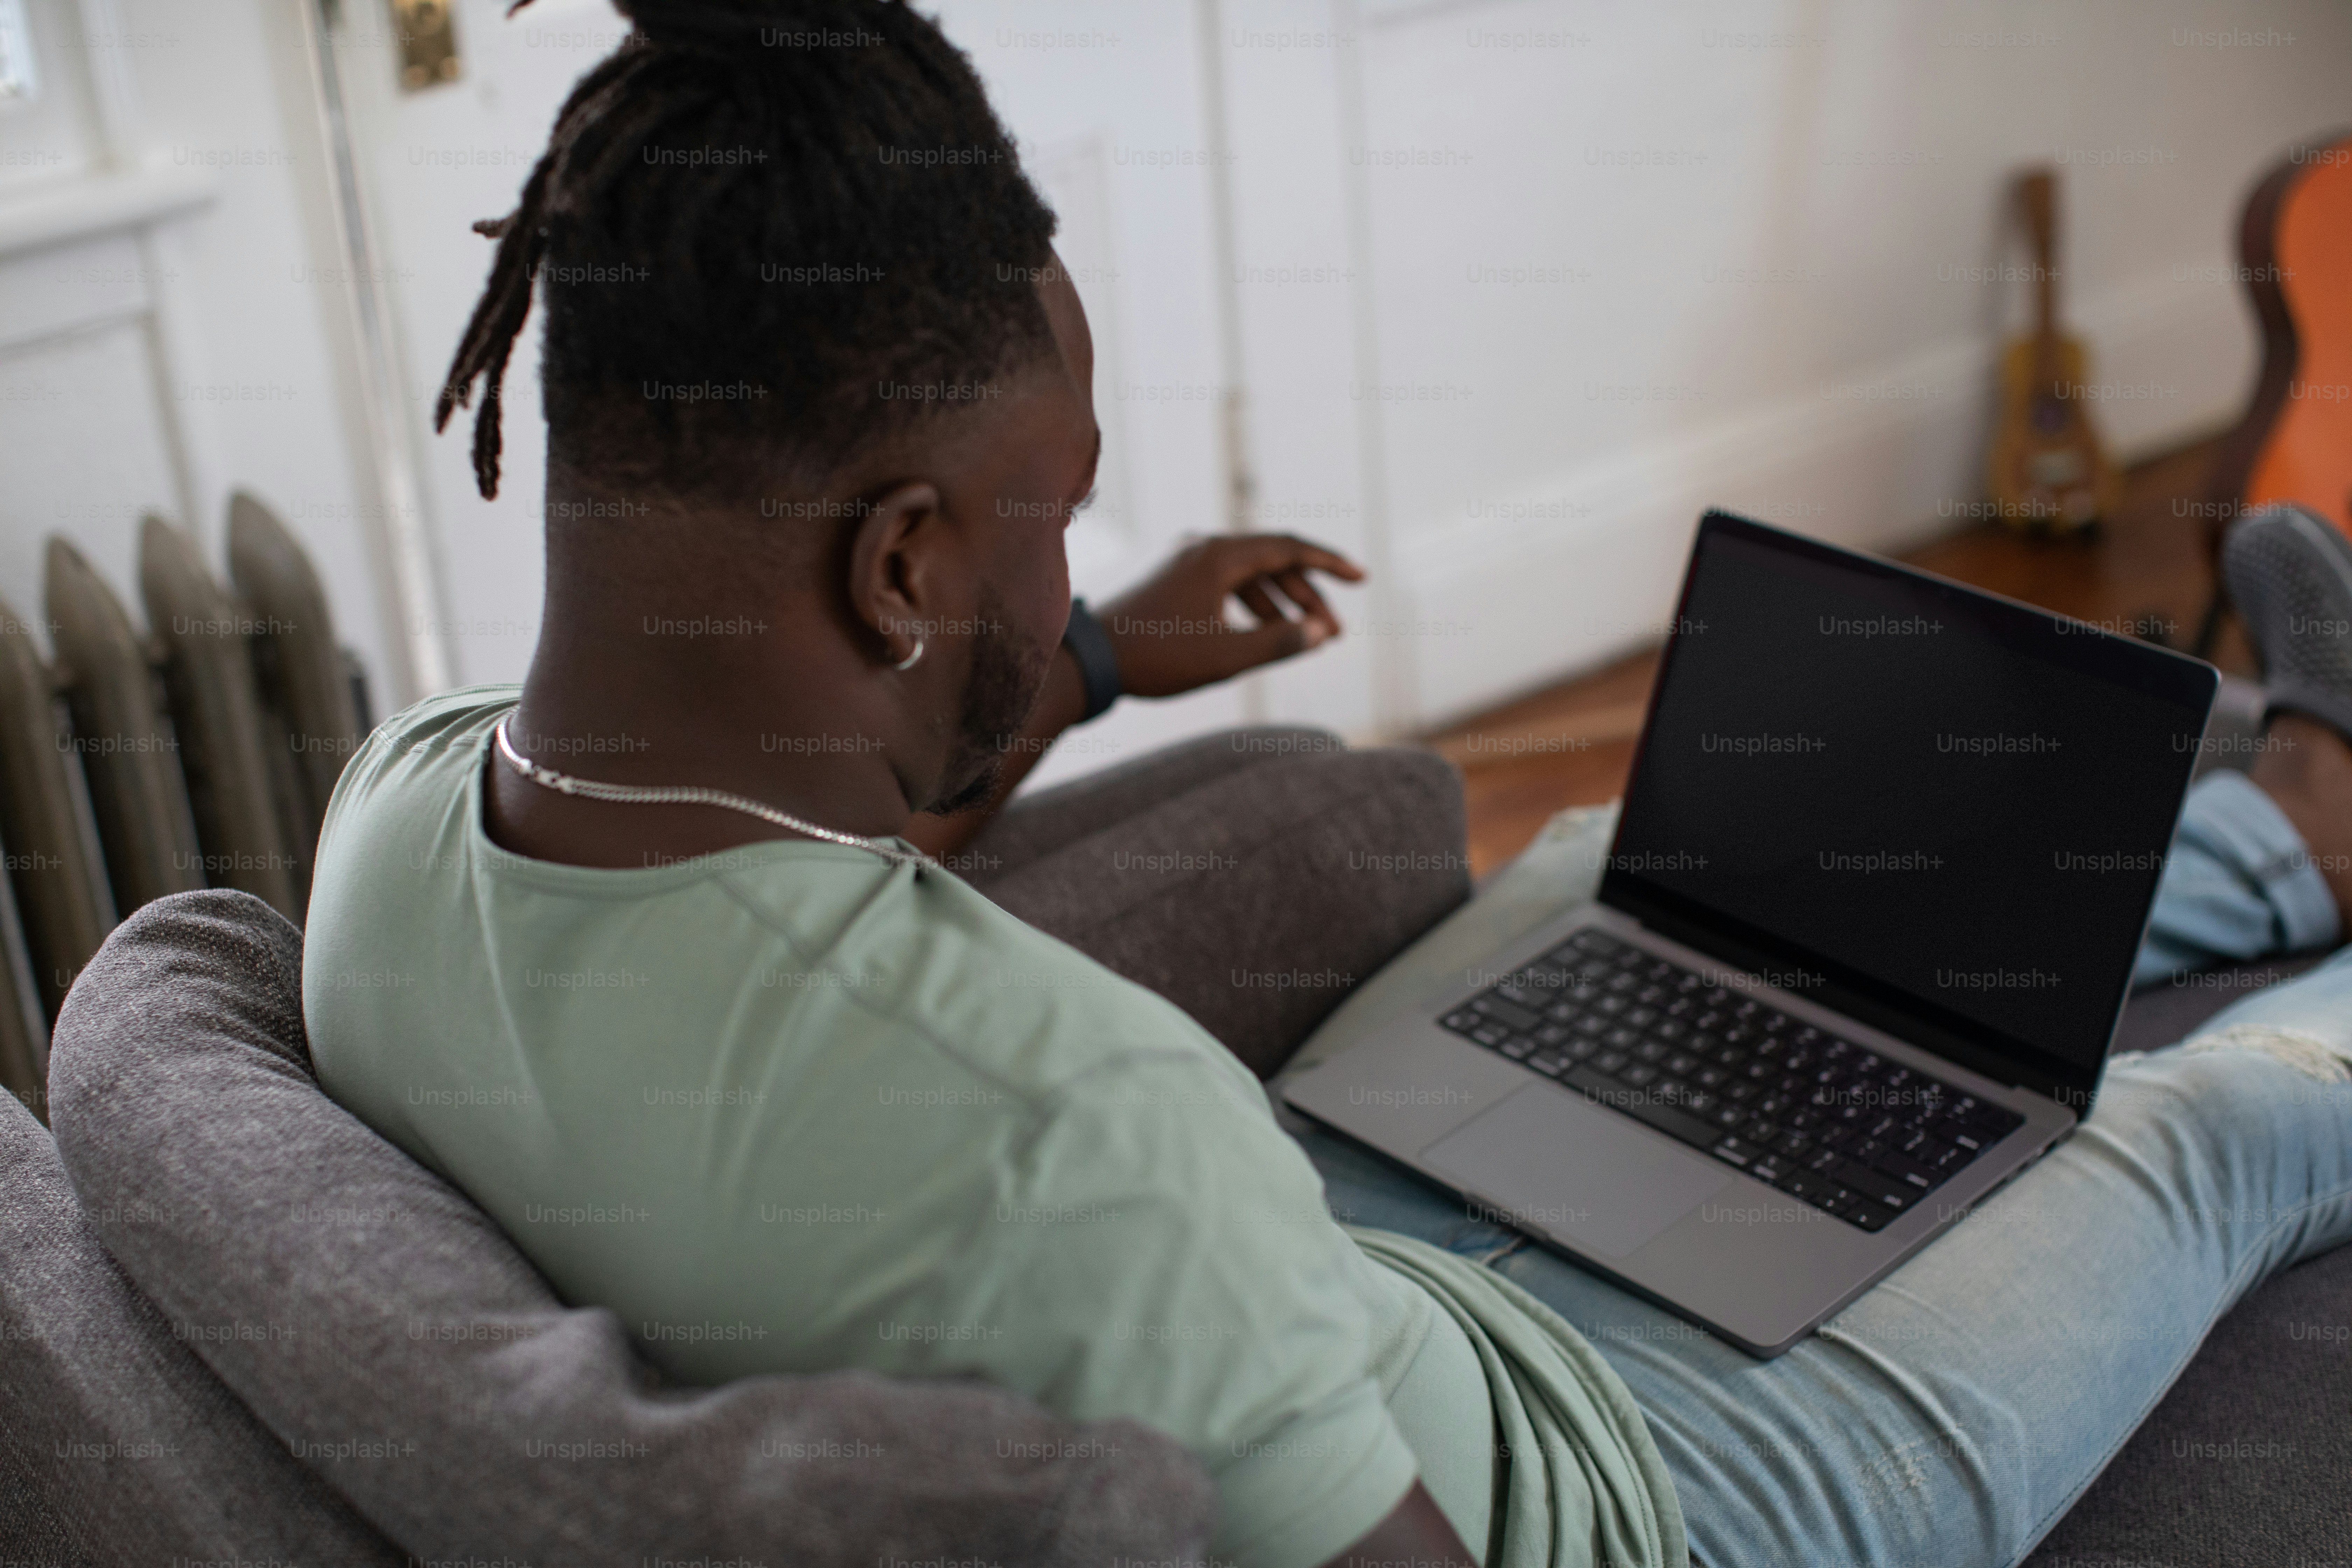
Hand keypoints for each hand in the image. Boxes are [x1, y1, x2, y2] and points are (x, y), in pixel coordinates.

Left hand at [1096, 534, 1365, 698]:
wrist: (1088, 659)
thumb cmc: (1154, 657)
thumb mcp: (1224, 657)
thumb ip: (1278, 643)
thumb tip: (1321, 632)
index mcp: (1217, 555)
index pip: (1288, 548)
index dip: (1330, 564)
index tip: (1361, 579)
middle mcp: (1201, 547)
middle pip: (1271, 562)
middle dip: (1306, 597)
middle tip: (1333, 634)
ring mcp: (1184, 561)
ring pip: (1248, 576)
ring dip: (1279, 606)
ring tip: (1305, 639)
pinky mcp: (1172, 578)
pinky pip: (1224, 585)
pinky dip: (1250, 606)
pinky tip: (1263, 634)